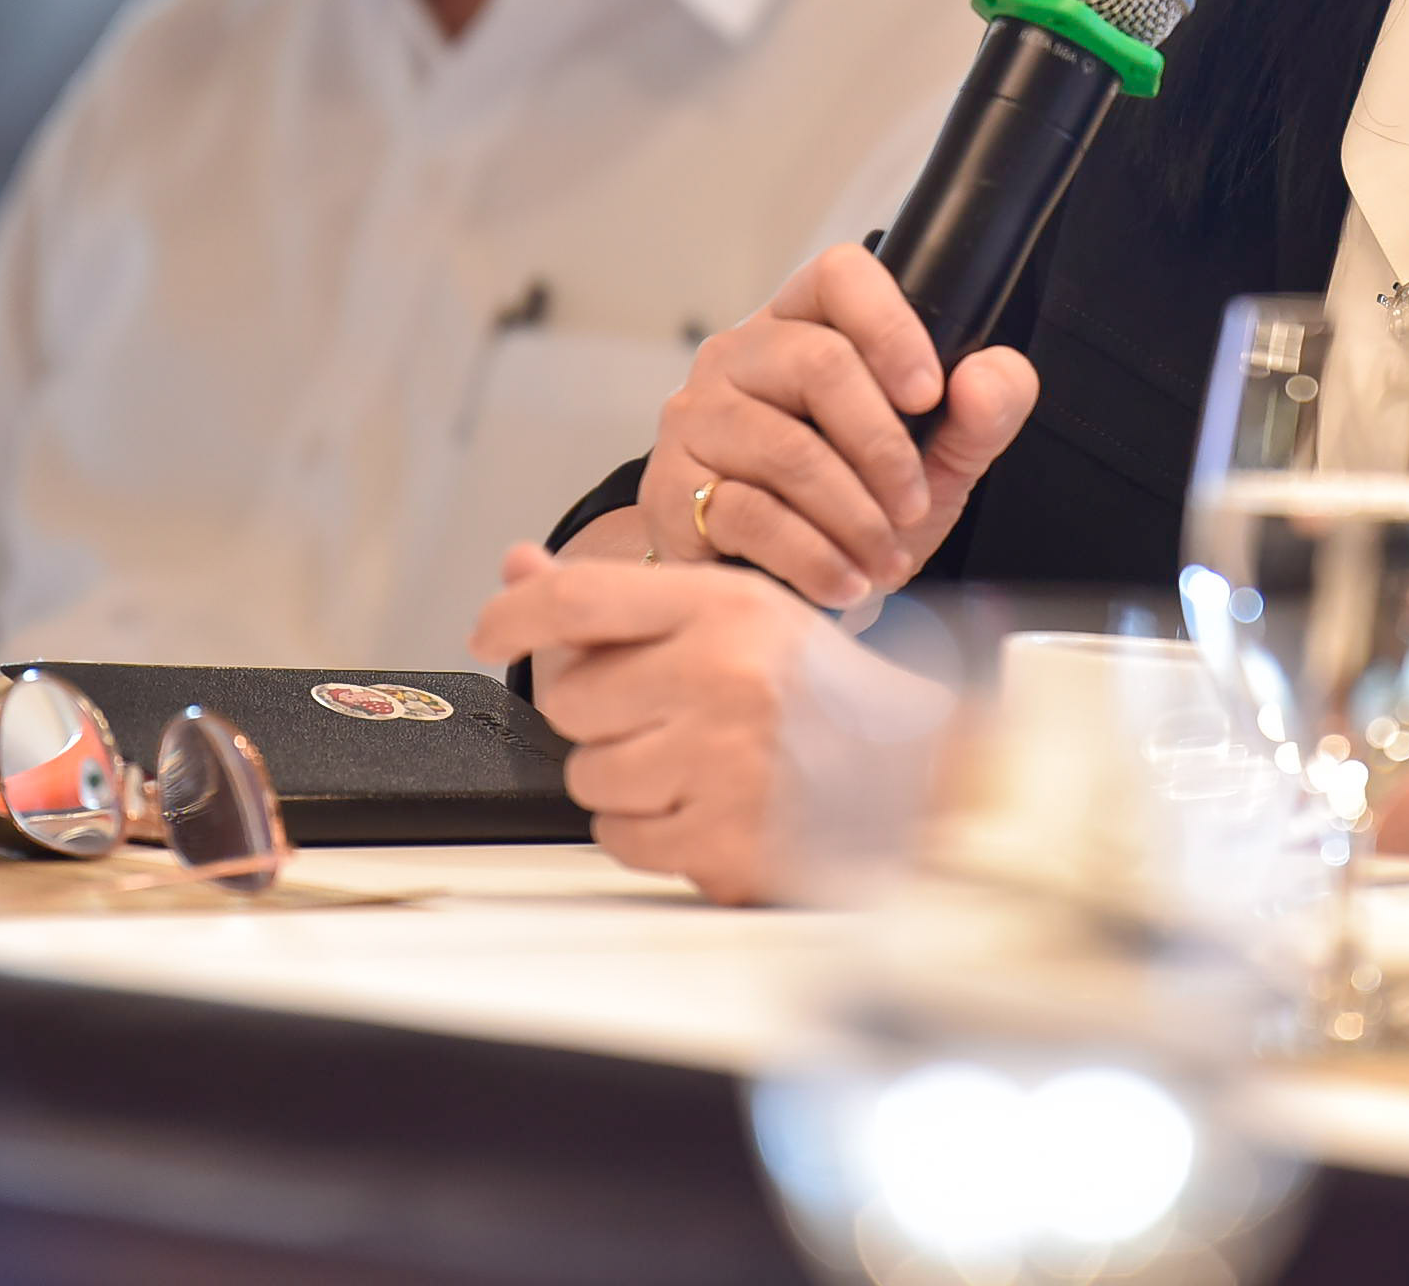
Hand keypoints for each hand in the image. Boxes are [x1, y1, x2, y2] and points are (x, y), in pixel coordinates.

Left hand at [473, 544, 946, 902]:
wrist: (919, 775)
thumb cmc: (823, 691)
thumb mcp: (736, 612)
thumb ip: (622, 598)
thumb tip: (518, 568)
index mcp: (725, 608)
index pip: (578, 598)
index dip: (514, 612)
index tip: (489, 630)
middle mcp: (721, 679)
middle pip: (572, 701)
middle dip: (604, 714)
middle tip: (667, 713)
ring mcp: (722, 765)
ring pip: (589, 776)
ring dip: (626, 776)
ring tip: (696, 762)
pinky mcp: (723, 841)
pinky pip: (622, 838)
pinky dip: (650, 830)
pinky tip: (705, 804)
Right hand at [636, 242, 1036, 606]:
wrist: (777, 585)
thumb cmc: (856, 503)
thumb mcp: (937, 460)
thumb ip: (982, 415)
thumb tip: (986, 378)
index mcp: (804, 324)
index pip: (840, 275)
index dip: (891, 326)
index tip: (930, 395)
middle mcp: (739, 355)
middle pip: (818, 363)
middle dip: (884, 447)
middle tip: (915, 507)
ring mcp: (697, 419)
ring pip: (788, 449)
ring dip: (855, 515)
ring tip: (888, 559)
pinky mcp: (672, 489)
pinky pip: (751, 514)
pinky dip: (815, 557)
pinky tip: (847, 583)